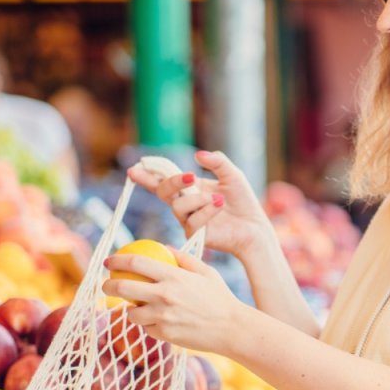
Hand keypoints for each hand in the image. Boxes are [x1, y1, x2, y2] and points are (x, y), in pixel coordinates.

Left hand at [102, 248, 246, 354]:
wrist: (232, 329)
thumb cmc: (220, 298)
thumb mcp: (206, 273)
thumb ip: (183, 259)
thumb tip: (164, 247)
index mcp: (174, 276)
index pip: (136, 262)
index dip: (118, 260)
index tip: (109, 262)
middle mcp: (165, 295)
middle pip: (123, 287)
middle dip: (108, 285)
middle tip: (106, 285)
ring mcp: (163, 317)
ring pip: (131, 313)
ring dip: (130, 310)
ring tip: (134, 307)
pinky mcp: (164, 334)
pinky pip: (147, 328)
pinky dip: (149, 324)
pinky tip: (156, 322)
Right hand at [128, 150, 271, 259]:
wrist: (255, 227)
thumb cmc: (242, 202)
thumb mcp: (232, 175)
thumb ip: (217, 162)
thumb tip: (198, 155)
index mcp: (189, 188)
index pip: (163, 180)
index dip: (147, 175)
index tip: (134, 169)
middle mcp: (185, 204)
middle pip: (164, 191)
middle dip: (173, 182)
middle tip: (190, 177)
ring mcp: (188, 220)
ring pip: (178, 206)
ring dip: (198, 199)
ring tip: (219, 199)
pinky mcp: (195, 235)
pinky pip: (193, 221)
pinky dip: (206, 210)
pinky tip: (219, 205)